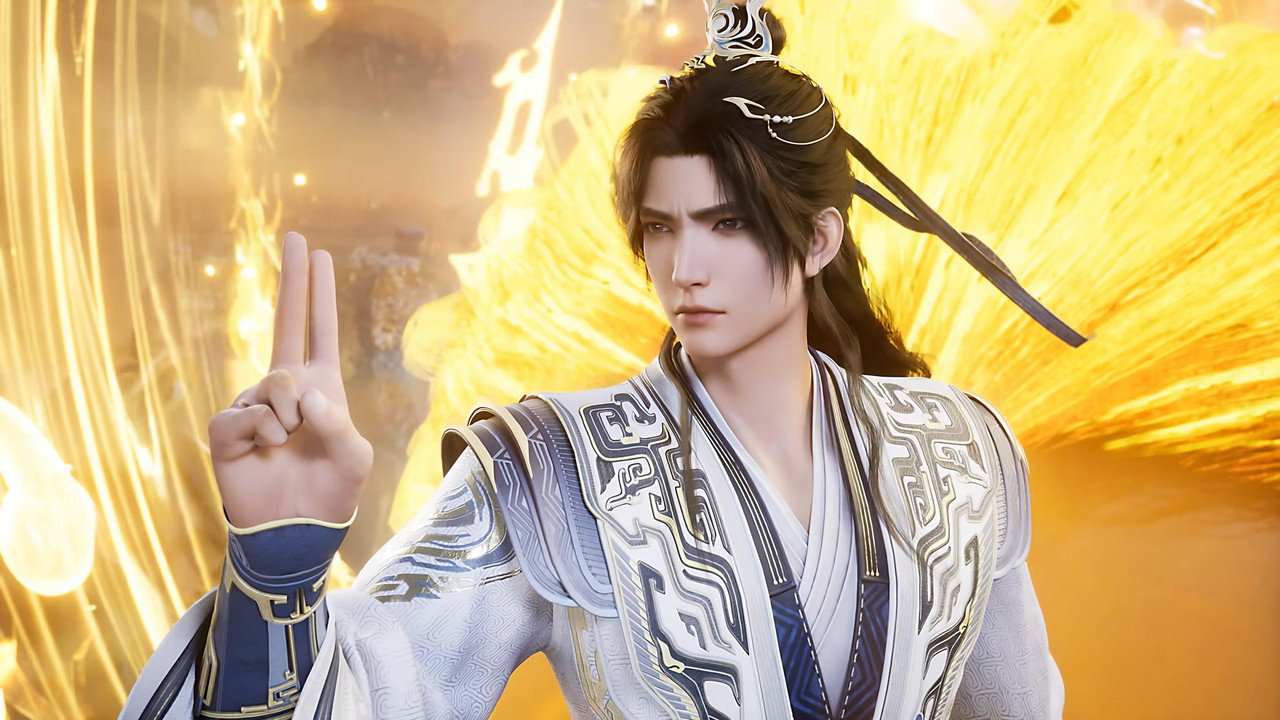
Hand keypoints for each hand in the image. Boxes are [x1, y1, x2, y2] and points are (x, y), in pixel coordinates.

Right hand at [207, 232, 372, 526]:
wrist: (296, 532)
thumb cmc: (330, 493)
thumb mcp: (352, 458)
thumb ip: (337, 423)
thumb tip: (304, 394)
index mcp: (321, 388)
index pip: (319, 330)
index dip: (318, 294)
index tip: (318, 253)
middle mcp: (286, 388)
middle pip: (286, 324)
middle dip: (294, 280)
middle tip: (297, 236)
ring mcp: (254, 406)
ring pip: (274, 384)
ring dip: (289, 416)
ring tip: (289, 444)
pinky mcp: (227, 430)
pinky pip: (244, 413)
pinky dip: (261, 432)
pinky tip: (265, 449)